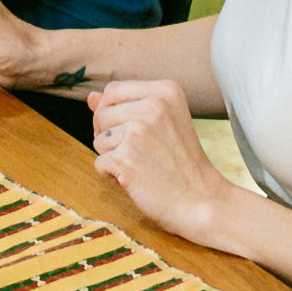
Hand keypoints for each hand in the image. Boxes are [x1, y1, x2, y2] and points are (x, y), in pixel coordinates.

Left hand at [90, 80, 222, 240]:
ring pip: (98, 140)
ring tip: (142, 166)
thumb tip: (90, 97)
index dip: (111, 112)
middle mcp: (153, 106)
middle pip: (101, 115)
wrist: (202, 200)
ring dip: (113, 158)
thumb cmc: (182, 163)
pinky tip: (137, 181)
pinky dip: (112, 177)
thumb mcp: (163, 123)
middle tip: (141, 154)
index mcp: (166, 90)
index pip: (113, 90)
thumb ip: (126, 107)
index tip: (128, 132)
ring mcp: (138, 131)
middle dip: (111, 137)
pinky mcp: (126, 158)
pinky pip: (99, 164)